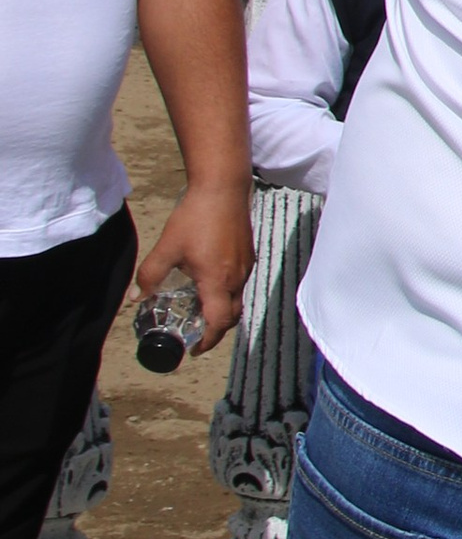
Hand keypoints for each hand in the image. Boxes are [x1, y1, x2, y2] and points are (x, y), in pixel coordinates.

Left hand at [139, 179, 251, 349]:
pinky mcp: (247, 254)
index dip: (207, 342)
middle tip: (196, 334)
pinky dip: (226, 293)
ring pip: (236, 300)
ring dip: (221, 311)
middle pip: (231, 317)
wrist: (223, 188)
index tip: (194, 350)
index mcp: (216, 281)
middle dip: (215, 330)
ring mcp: (245, 266)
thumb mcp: (167, 247)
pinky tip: (210, 281)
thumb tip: (136, 298)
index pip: (217, 323)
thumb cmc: (196, 217)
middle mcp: (236, 278)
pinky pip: (239, 284)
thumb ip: (150, 275)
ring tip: (200, 308)